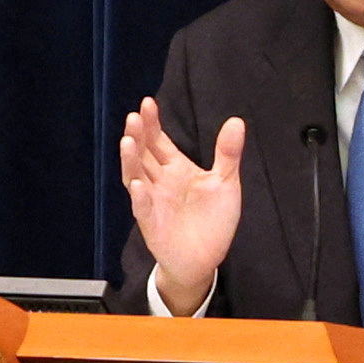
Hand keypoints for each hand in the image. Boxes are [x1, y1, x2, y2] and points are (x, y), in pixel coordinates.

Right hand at [120, 98, 242, 315]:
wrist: (205, 259)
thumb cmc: (213, 221)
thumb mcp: (225, 183)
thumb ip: (227, 153)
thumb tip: (236, 121)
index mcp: (175, 168)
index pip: (159, 141)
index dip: (152, 123)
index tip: (147, 103)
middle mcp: (159, 182)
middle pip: (143, 154)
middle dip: (137, 136)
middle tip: (134, 117)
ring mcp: (152, 202)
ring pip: (136, 177)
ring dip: (130, 160)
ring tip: (127, 141)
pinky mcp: (152, 225)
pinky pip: (142, 209)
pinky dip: (140, 198)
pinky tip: (137, 186)